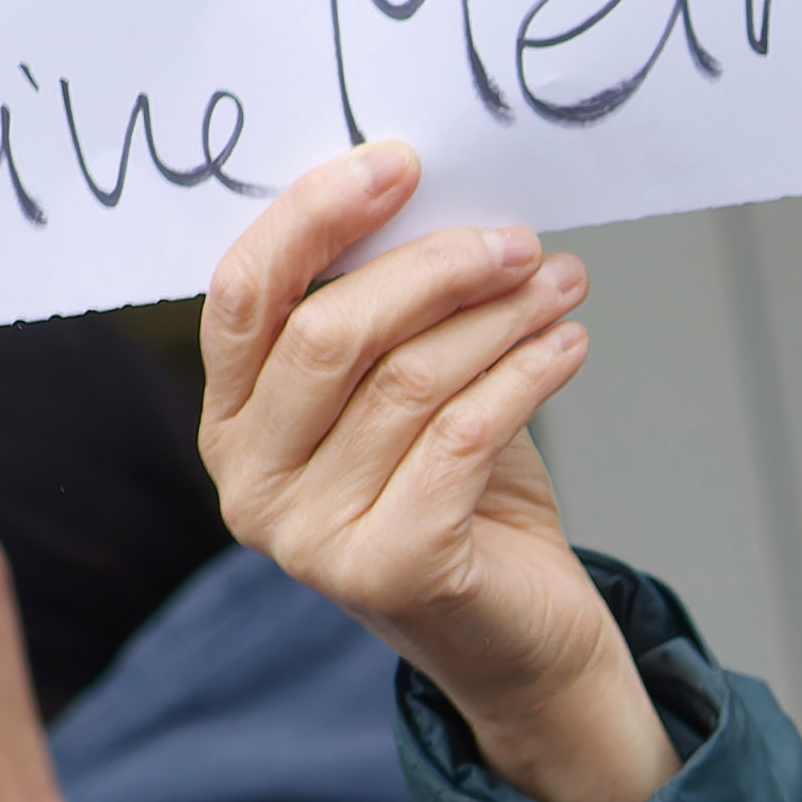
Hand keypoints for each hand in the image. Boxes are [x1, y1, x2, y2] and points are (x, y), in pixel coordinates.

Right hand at [196, 147, 663, 801]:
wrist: (518, 638)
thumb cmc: (460, 496)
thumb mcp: (403, 393)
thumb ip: (384, 314)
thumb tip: (426, 191)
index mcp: (232, 424)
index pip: (244, 296)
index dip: (315, 217)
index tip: (400, 164)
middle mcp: (247, 484)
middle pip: (330, 331)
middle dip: (434, 267)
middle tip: (517, 239)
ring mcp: (308, 537)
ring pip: (409, 379)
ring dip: (499, 316)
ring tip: (561, 282)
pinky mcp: (387, 570)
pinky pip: (463, 435)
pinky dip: (526, 374)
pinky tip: (568, 344)